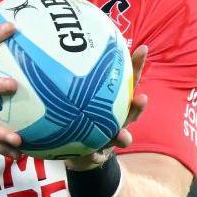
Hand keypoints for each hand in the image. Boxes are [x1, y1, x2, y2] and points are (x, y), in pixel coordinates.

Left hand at [65, 45, 148, 170]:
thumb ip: (70, 75)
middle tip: (142, 98)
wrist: (76, 152)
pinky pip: (95, 156)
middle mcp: (117, 119)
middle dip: (138, 105)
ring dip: (123, 136)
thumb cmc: (78, 117)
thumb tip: (54, 40)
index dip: (136, 66)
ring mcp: (110, 138)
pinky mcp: (98, 155)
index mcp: (114, 102)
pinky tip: (91, 155)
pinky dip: (94, 156)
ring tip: (124, 136)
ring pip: (121, 137)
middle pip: (131, 111)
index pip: (128, 81)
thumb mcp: (76, 95)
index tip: (142, 49)